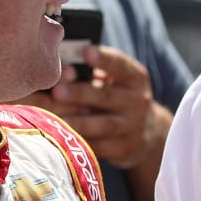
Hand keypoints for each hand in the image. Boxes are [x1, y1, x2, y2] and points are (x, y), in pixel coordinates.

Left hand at [16, 45, 169, 169]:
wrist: (147, 131)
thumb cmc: (118, 95)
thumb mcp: (115, 79)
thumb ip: (91, 71)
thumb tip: (57, 64)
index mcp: (135, 77)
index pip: (121, 65)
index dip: (105, 59)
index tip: (87, 52)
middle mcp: (138, 101)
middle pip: (107, 97)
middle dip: (81, 94)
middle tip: (58, 91)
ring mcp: (133, 127)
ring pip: (103, 125)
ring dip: (77, 121)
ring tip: (53, 117)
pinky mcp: (123, 149)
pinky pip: (98, 146)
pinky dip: (78, 140)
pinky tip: (59, 135)